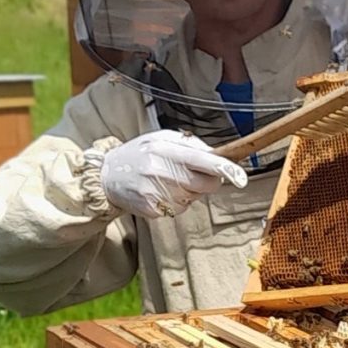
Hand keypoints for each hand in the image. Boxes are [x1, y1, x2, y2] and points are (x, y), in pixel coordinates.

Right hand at [101, 129, 247, 218]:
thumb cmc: (139, 154)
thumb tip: (216, 154)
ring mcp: (154, 192)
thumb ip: (190, 144)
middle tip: (193, 174)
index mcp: (165, 149)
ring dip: (189, 191)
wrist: (107, 175)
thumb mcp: (161, 138)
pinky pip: (179, 209)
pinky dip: (175, 202)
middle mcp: (159, 170)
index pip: (202, 160)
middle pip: (204, 183)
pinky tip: (159, 192)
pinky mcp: (151, 209)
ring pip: (193, 198)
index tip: (240, 177)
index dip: (224, 169)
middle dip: (207, 180)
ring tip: (168, 180)